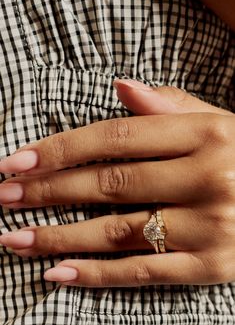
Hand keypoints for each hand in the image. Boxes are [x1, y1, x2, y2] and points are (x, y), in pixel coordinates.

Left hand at [0, 80, 233, 286]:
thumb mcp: (217, 121)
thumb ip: (168, 105)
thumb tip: (120, 87)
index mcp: (207, 135)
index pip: (117, 137)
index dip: (62, 149)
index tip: (18, 160)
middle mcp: (209, 178)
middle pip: (110, 184)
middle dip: (49, 191)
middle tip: (5, 195)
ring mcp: (211, 226)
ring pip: (118, 232)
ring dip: (59, 236)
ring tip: (15, 237)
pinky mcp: (212, 267)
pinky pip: (144, 272)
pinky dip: (97, 275)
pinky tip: (57, 272)